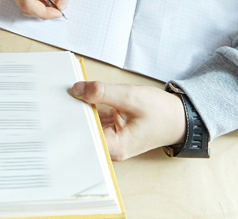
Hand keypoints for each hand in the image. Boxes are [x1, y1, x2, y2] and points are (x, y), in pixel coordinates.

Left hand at [70, 81, 186, 160]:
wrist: (178, 117)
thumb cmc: (161, 112)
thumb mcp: (131, 96)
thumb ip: (103, 92)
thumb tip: (78, 89)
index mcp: (114, 147)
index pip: (82, 135)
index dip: (70, 119)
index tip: (59, 103)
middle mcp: (110, 147)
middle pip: (83, 130)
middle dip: (74, 111)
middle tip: (62, 93)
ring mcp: (111, 139)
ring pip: (89, 122)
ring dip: (82, 107)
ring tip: (71, 92)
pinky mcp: (113, 130)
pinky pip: (97, 118)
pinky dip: (91, 106)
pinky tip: (84, 95)